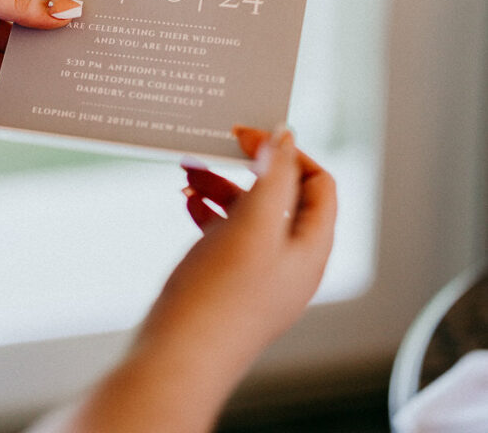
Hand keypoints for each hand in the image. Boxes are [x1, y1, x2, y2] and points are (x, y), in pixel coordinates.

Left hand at [0, 0, 79, 102]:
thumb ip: (17, 2)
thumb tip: (68, 11)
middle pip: (38, 2)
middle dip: (67, 12)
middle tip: (106, 22)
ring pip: (30, 37)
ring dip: (54, 45)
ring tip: (88, 52)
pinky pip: (12, 67)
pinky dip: (32, 73)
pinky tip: (55, 77)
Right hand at [65, 127, 335, 432]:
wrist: (176, 361)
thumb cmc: (218, 296)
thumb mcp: (253, 224)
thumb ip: (275, 176)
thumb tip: (286, 135)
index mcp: (309, 250)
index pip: (319, 185)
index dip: (289, 153)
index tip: (250, 136)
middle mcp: (290, 263)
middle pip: (282, 196)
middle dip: (248, 166)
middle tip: (218, 145)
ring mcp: (259, 276)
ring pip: (249, 214)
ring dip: (222, 185)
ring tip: (189, 171)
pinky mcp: (229, 285)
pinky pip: (226, 235)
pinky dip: (209, 211)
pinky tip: (186, 201)